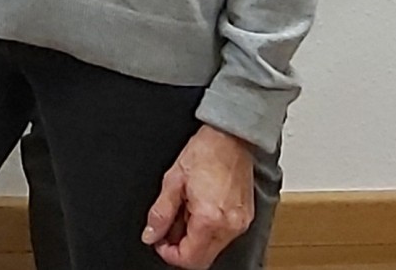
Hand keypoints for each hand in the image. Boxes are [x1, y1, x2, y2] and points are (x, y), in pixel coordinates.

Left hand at [143, 124, 255, 267]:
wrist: (230, 137)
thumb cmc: (205, 151)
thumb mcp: (173, 180)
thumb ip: (160, 212)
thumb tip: (151, 234)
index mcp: (209, 219)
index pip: (190, 259)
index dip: (169, 254)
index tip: (158, 241)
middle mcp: (229, 227)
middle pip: (202, 259)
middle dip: (181, 248)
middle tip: (168, 228)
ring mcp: (240, 224)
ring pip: (213, 249)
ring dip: (194, 239)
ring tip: (184, 210)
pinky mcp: (245, 218)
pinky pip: (224, 236)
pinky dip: (208, 230)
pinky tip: (199, 209)